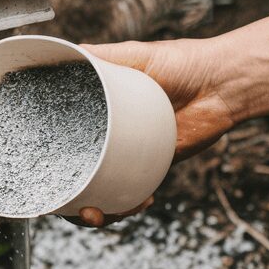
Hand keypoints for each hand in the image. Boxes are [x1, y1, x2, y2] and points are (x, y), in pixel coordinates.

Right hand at [66, 38, 240, 226]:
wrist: (222, 84)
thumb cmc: (182, 63)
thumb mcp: (134, 56)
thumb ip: (100, 57)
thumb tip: (68, 54)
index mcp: (95, 113)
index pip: (61, 143)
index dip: (48, 165)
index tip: (45, 179)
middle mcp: (106, 138)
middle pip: (75, 178)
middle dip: (70, 203)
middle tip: (77, 207)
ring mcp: (127, 156)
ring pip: (101, 195)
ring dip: (97, 213)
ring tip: (100, 214)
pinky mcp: (152, 169)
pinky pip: (132, 197)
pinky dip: (129, 206)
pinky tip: (141, 201)